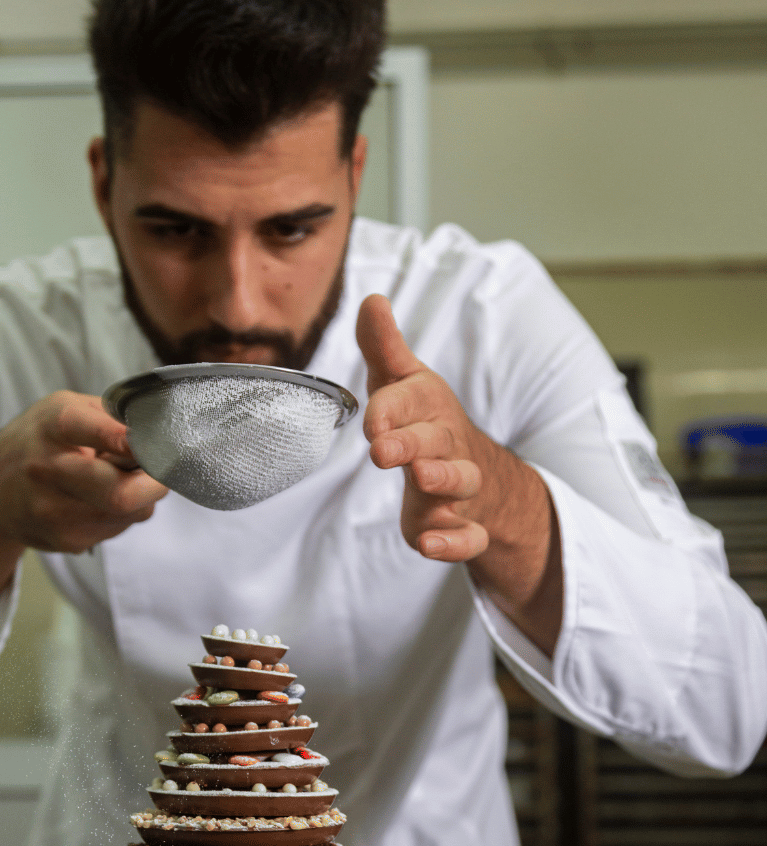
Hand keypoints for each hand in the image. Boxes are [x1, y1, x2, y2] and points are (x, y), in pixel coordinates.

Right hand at [0, 391, 167, 555]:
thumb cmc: (38, 441)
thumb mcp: (65, 409)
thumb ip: (112, 416)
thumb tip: (162, 433)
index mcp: (54, 427)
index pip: (91, 431)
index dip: (123, 439)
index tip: (146, 443)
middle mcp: (50, 470)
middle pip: (120, 493)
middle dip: (156, 484)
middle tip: (164, 470)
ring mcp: (54, 512)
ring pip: (130, 513)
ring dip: (141, 497)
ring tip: (119, 478)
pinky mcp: (64, 540)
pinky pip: (118, 528)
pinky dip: (123, 513)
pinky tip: (100, 500)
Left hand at [356, 295, 561, 654]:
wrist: (476, 471)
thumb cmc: (425, 421)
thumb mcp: (403, 382)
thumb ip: (383, 347)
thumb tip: (373, 299)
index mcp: (430, 406)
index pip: (410, 399)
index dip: (390, 408)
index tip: (370, 417)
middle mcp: (447, 444)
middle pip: (435, 442)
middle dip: (412, 444)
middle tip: (384, 450)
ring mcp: (458, 486)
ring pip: (458, 482)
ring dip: (442, 482)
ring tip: (422, 481)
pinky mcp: (460, 525)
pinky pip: (467, 538)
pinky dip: (452, 543)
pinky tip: (428, 545)